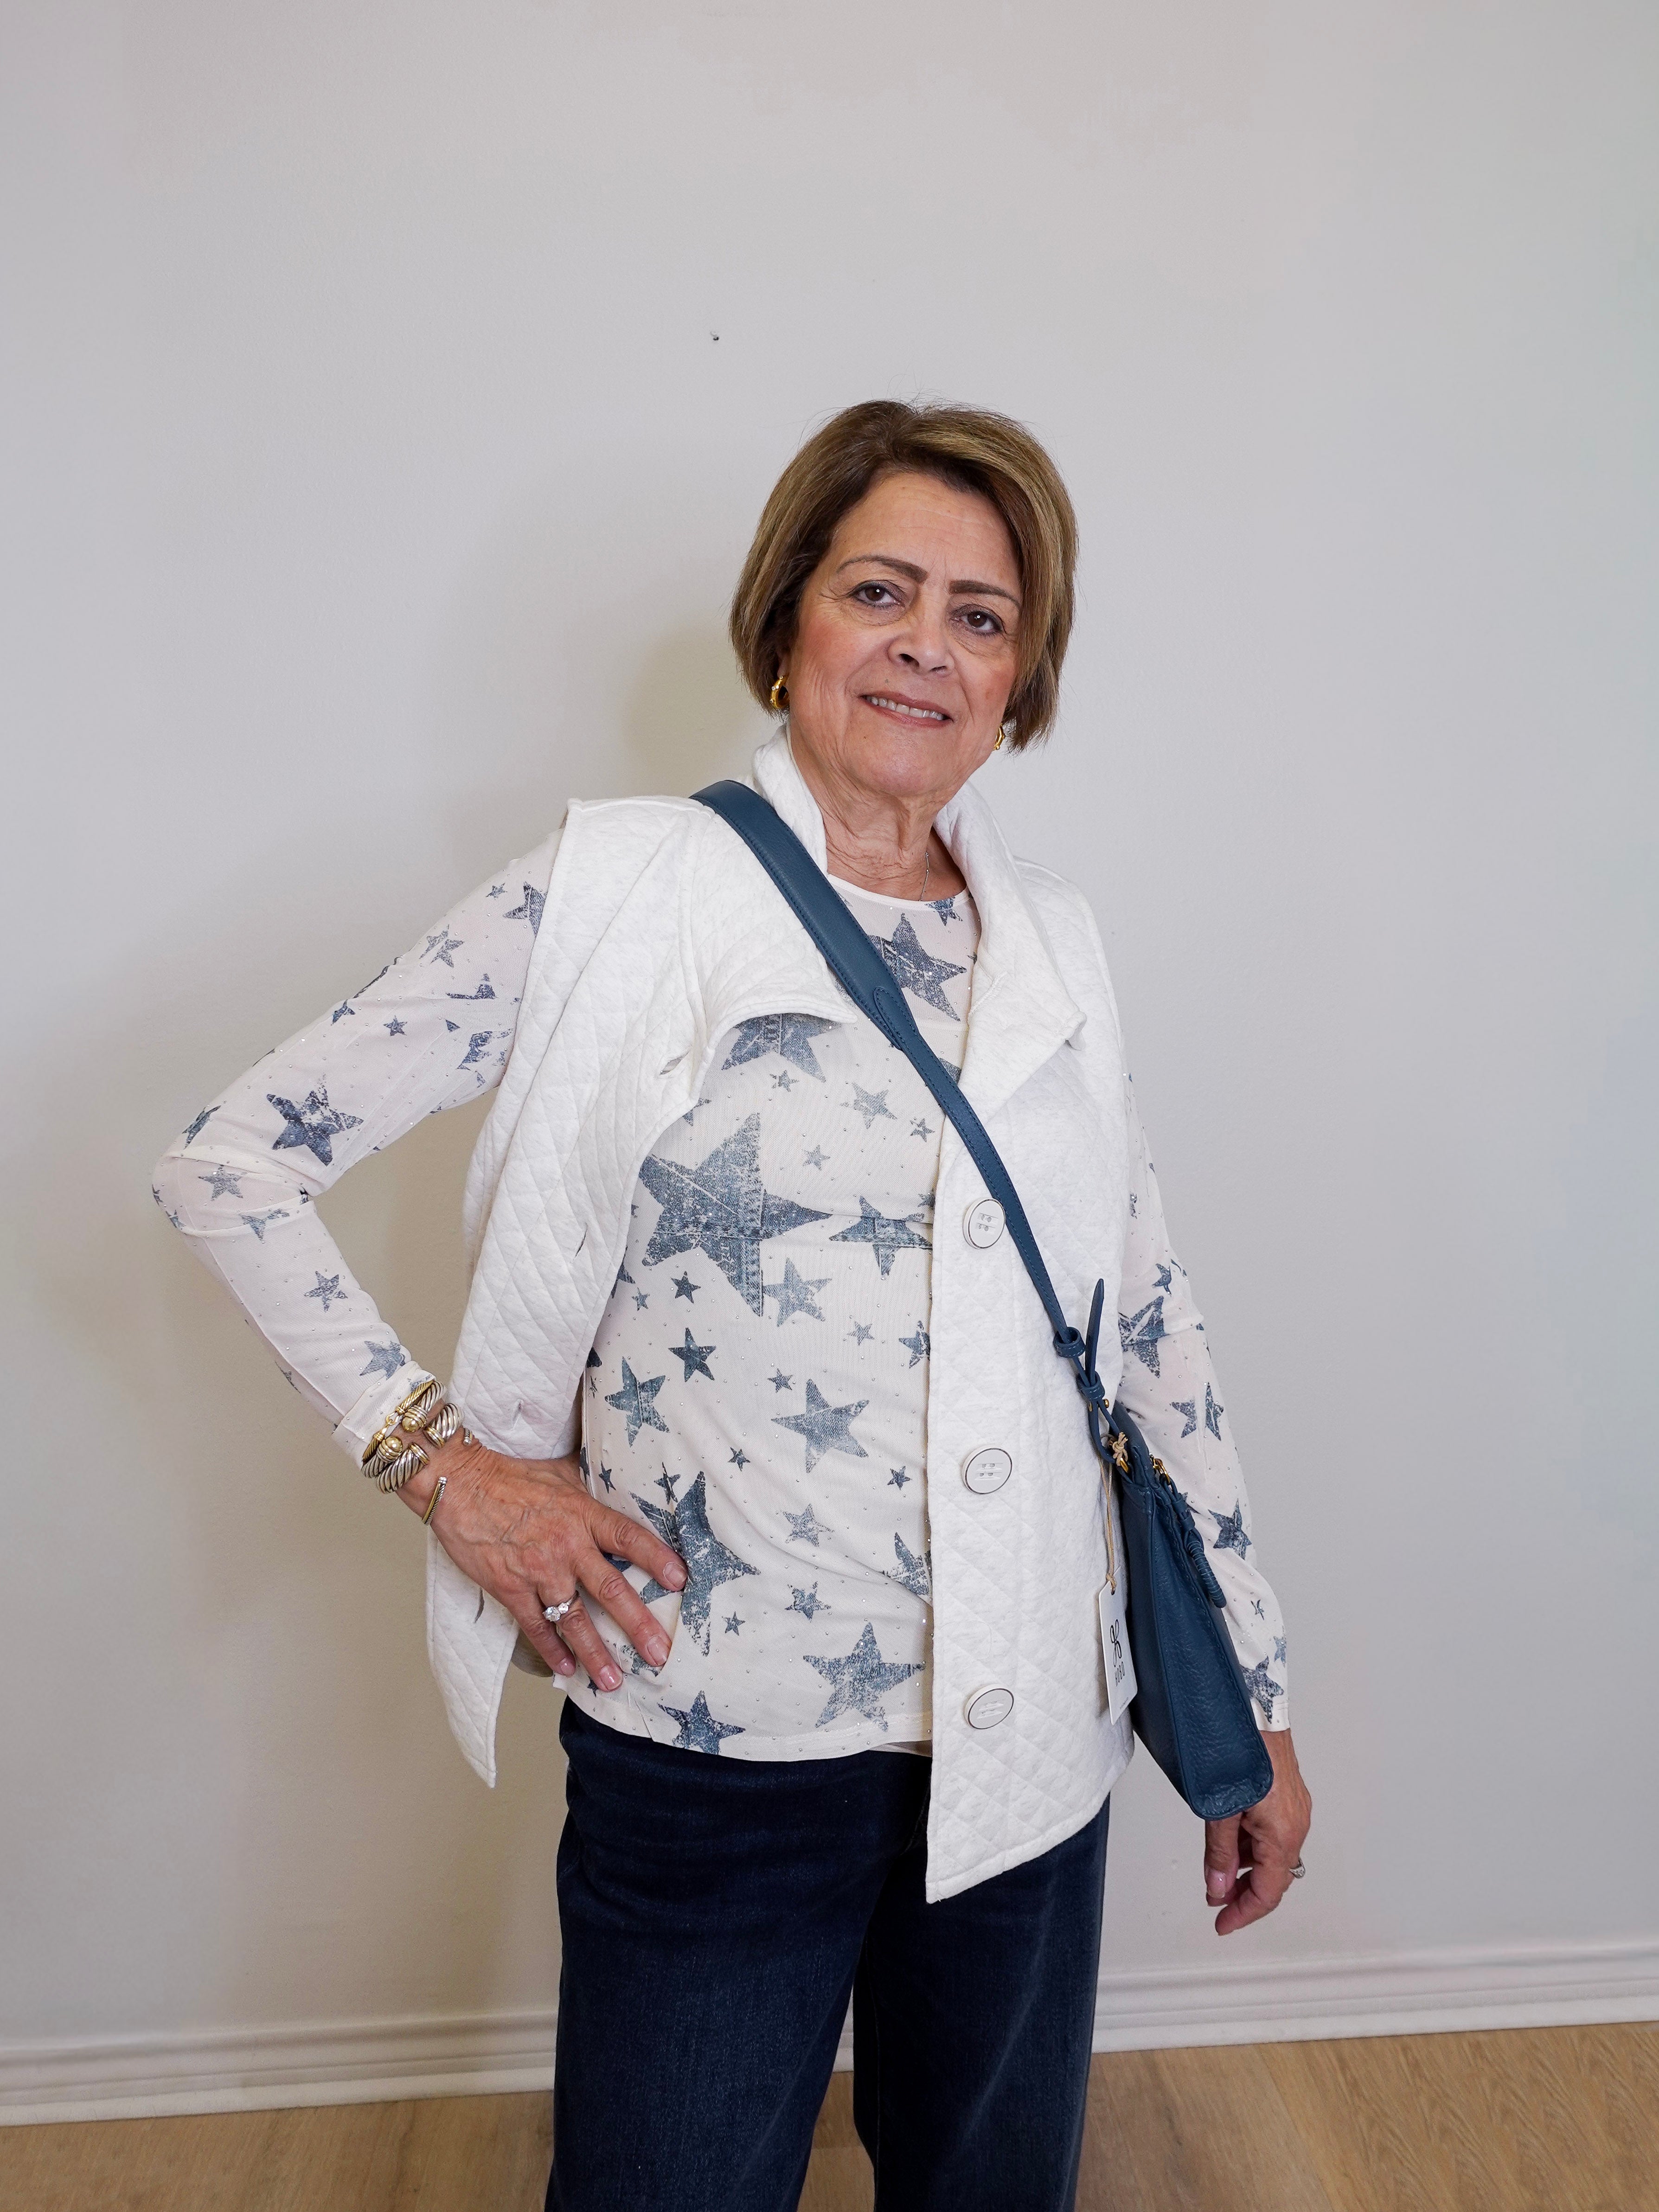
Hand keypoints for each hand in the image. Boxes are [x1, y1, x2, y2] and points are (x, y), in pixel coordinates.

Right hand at [401, 1432, 685, 1691]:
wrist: (460, 1483)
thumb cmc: (510, 1475)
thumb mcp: (561, 1472)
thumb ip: (590, 1486)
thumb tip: (617, 1478)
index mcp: (583, 1515)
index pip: (629, 1538)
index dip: (656, 1559)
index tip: (680, 1581)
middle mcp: (566, 1546)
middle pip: (611, 1589)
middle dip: (638, 1625)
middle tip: (660, 1654)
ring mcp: (539, 1571)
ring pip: (574, 1619)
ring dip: (595, 1654)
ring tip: (614, 1680)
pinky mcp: (511, 1588)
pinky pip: (536, 1626)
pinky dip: (550, 1650)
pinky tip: (565, 1669)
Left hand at [1202, 1728, 1310, 1935]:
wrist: (1256, 1710)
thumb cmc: (1242, 1751)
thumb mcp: (1221, 1809)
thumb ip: (1219, 1853)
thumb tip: (1217, 1888)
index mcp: (1282, 1835)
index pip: (1267, 1892)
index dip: (1243, 1913)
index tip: (1223, 1923)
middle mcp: (1296, 1825)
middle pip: (1273, 1878)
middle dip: (1244, 1894)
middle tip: (1218, 1901)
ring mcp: (1294, 1809)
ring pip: (1272, 1855)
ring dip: (1247, 1868)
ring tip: (1219, 1870)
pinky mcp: (1288, 1795)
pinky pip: (1274, 1832)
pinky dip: (1253, 1845)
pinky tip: (1232, 1839)